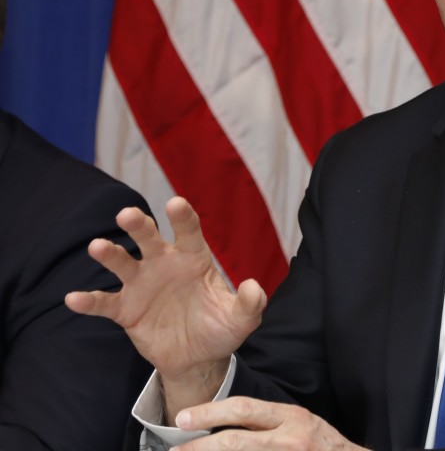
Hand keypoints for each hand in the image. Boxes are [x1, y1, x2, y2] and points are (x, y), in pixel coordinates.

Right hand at [65, 197, 266, 415]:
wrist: (197, 358)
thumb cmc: (220, 329)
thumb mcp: (241, 319)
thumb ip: (249, 303)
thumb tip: (253, 287)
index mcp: (194, 258)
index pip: (189, 232)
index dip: (183, 217)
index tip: (176, 203)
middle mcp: (164, 264)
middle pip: (149, 238)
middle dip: (138, 225)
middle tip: (127, 215)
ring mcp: (142, 285)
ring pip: (122, 263)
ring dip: (109, 254)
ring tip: (97, 246)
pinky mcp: (126, 309)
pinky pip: (104, 303)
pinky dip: (89, 301)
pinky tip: (74, 299)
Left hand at [172, 398, 364, 449]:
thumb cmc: (324, 446)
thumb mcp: (300, 424)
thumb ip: (268, 423)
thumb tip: (226, 428)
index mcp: (291, 417)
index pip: (243, 409)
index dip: (210, 413)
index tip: (184, 419)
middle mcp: (290, 438)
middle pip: (235, 441)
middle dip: (200, 446)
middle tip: (175, 449)